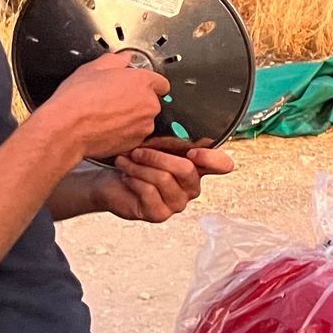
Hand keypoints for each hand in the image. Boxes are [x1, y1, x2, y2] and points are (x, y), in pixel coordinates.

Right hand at [35, 53, 168, 161]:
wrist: (68, 129)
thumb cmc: (78, 100)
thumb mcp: (93, 68)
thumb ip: (115, 61)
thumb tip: (123, 59)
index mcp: (142, 82)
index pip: (160, 82)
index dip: (148, 83)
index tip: (138, 85)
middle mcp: (149, 104)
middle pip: (151, 101)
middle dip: (137, 100)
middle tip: (114, 100)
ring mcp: (144, 125)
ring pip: (143, 119)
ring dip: (132, 117)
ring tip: (107, 115)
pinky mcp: (136, 142)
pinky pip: (135, 134)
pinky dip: (125, 131)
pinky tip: (107, 127)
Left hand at [91, 140, 234, 222]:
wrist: (109, 181)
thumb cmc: (134, 160)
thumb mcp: (153, 143)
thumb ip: (171, 136)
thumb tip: (175, 118)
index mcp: (197, 167)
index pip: (222, 164)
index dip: (212, 158)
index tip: (192, 151)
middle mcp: (191, 186)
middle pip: (186, 169)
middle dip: (156, 156)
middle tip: (137, 151)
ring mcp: (177, 202)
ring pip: (164, 179)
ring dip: (139, 167)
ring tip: (125, 161)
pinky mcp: (160, 214)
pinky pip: (149, 192)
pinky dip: (133, 180)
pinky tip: (126, 176)